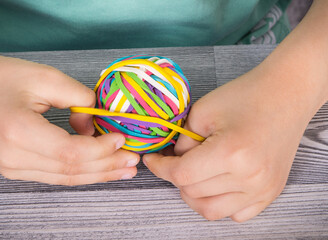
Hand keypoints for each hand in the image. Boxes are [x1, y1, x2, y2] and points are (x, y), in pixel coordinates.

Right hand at [0, 39, 138, 184]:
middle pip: (72, 170)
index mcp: (18, 132)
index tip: (122, 138)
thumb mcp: (46, 77)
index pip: (71, 152)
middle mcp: (14, 157)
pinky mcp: (16, 168)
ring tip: (125, 170)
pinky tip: (102, 169)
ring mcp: (13, 167)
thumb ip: (79, 98)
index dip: (101, 149)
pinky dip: (82, 172)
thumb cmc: (4, 78)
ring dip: (99, 174)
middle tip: (133, 161)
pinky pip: (56, 175)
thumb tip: (97, 123)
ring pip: (66, 178)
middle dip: (107, 165)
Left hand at [143, 60, 324, 221]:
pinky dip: (219, 204)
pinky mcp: (270, 192)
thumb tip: (173, 162)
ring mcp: (263, 189)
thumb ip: (182, 143)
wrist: (285, 94)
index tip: (152, 160)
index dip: (159, 168)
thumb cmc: (245, 96)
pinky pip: (235, 214)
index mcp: (231, 153)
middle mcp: (249, 177)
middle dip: (175, 176)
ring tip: (193, 174)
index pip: (181, 175)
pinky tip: (215, 184)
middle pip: (193, 193)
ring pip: (211, 210)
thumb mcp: (202, 111)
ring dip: (194, 194)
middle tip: (173, 160)